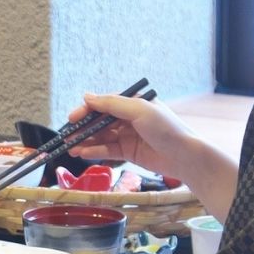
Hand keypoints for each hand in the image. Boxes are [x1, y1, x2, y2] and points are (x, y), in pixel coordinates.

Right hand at [67, 92, 239, 220]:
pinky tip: (82, 153)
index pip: (104, 103)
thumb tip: (87, 96)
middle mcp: (129, 117)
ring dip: (85, 141)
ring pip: (101, 136)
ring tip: (70, 148)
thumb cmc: (166, 129)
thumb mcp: (138, 110)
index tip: (73, 118)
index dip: (86, 110)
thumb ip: (111, 104)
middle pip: (100, 121)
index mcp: (133, 102)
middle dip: (83, 128)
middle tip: (67, 136)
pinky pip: (107, 150)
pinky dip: (94, 151)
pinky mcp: (129, 152)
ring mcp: (128, 135)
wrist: (185, 157)